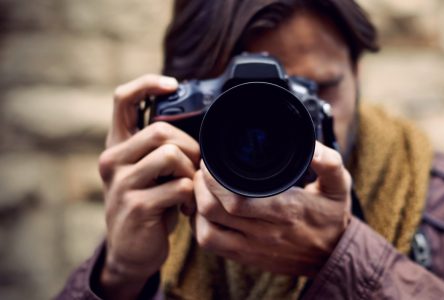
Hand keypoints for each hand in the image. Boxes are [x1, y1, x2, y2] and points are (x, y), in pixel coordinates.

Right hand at [97, 75, 199, 298]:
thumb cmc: (150, 203)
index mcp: (117, 144)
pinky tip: (185, 208)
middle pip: (161, 130)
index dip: (147, 84)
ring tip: (190, 188)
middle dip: (190, 147)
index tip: (173, 85)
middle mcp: (112, 159)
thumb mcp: (150, 171)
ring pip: (170, 155)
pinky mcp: (136, 206)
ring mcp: (121, 183)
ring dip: (191, 171)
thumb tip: (200, 123)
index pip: (123, 99)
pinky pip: (178, 187)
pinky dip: (191, 196)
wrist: (132, 251)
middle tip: (196, 168)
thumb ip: (161, 148)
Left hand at [192, 142, 351, 276]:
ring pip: (207, 230)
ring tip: (203, 189)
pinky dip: (201, 226)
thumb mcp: (338, 186)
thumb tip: (314, 146)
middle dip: (200, 186)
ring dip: (197, 206)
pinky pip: (211, 244)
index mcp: (286, 210)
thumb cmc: (331, 216)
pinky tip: (207, 210)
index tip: (213, 162)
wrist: (332, 256)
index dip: (215, 179)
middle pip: (214, 211)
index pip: (237, 199)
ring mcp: (253, 247)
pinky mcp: (245, 257)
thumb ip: (330, 163)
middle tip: (204, 170)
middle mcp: (266, 231)